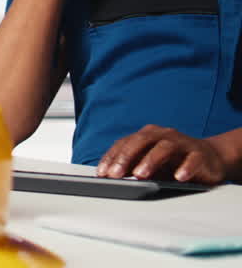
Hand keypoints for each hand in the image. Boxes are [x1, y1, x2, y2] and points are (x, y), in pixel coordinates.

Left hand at [97, 125, 226, 184]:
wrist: (208, 159)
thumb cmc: (172, 162)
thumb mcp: (149, 165)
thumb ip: (132, 167)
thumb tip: (110, 177)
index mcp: (146, 135)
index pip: (124, 143)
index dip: (111, 157)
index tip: (102, 173)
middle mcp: (162, 135)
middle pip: (141, 141)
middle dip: (126, 158)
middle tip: (116, 175)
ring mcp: (181, 143)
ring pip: (164, 147)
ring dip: (150, 161)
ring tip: (140, 175)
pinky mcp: (199, 154)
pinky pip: (192, 159)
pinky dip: (185, 167)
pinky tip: (179, 177)